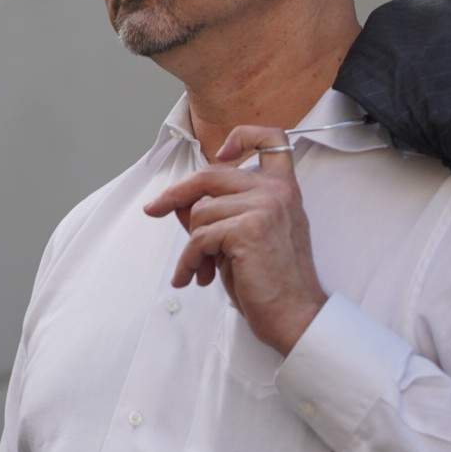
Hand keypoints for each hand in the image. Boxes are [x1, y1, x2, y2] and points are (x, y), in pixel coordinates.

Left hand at [143, 124, 327, 354]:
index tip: (222, 154)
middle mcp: (277, 191)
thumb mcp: (243, 237)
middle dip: (176, 194)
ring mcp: (264, 206)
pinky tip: (194, 278)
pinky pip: (199, 238)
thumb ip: (219, 212)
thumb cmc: (272, 281)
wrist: (295, 315)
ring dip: (192, 246)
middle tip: (154, 209)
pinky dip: (190, 260)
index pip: (272, 139)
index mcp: (283, 189)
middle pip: (211, 174)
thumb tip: (178, 202)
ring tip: (200, 269)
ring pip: (200, 212)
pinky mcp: (248, 228)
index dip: (243, 136)